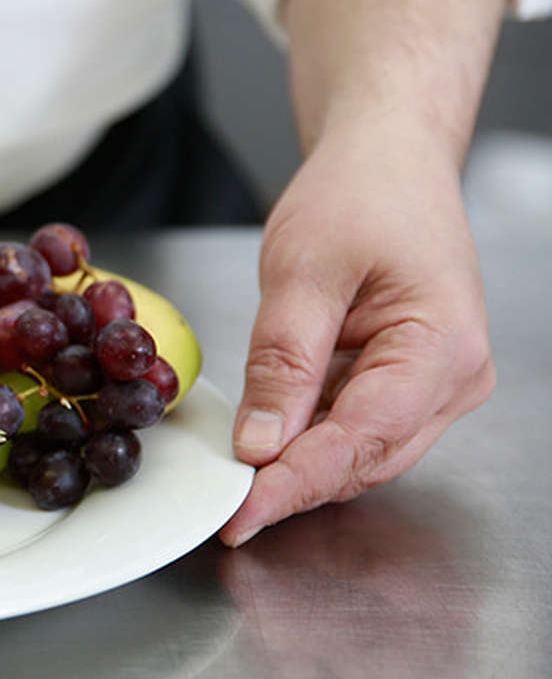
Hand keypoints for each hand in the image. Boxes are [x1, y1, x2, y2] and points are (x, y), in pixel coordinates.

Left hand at [219, 135, 494, 545]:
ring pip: (359, 454)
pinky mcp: (405, 384)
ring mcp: (434, 387)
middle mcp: (453, 381)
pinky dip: (307, 438)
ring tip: (235, 475)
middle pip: (364, 460)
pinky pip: (353, 428)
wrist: (388, 161)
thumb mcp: (303, 270)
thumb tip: (260, 445)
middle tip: (224, 508)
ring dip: (298, 465)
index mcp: (442, 349)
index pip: (360, 440)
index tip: (239, 517)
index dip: (294, 484)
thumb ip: (282, 361)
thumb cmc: (361, 195)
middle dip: (292, 485)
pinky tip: (265, 435)